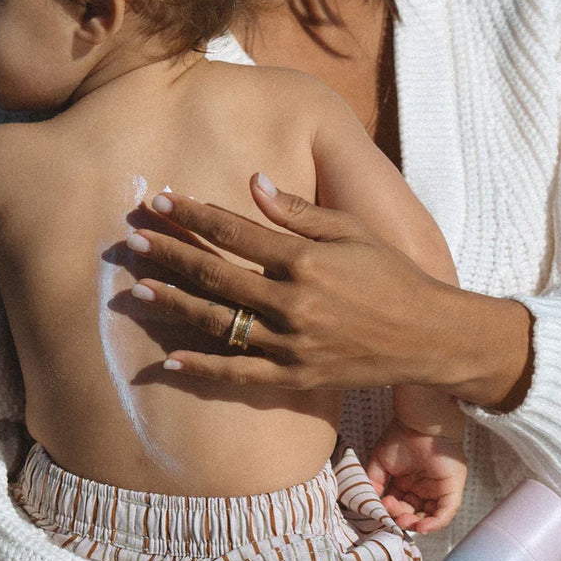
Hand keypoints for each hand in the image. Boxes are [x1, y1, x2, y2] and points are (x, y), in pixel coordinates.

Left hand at [128, 175, 532, 407]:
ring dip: (174, 304)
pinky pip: (237, 375)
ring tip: (137, 289)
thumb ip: (296, 211)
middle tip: (132, 240)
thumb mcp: (350, 230)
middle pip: (214, 275)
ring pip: (217, 323)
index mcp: (304, 260)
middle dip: (170, 254)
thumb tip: (252, 182)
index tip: (160, 200)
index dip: (193, 214)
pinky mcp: (294, 378)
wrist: (427, 337)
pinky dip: (200, 368)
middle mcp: (291, 303)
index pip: (233, 232)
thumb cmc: (390, 274)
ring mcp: (290, 344)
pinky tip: (167, 359)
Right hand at [366, 418, 466, 533]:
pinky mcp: (452, 491)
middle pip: (414, 514)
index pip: (400, 506)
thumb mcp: (380, 462)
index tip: (381, 508)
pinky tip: (421, 527)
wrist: (419, 424)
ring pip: (430, 518)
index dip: (391, 512)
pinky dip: (434, 524)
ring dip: (416, 524)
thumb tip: (369, 503)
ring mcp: (439, 491)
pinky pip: (445, 513)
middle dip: (402, 520)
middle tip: (393, 518)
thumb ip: (373, 483)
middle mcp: (424, 489)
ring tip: (404, 521)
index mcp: (408, 483)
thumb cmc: (400, 438)